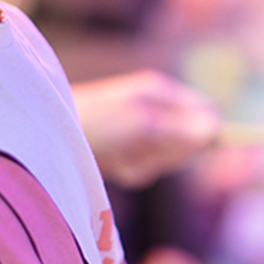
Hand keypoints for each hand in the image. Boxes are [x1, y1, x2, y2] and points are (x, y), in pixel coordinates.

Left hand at [72, 69, 219, 188]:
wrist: (46, 135)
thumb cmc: (96, 123)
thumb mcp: (143, 124)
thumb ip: (181, 128)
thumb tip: (217, 128)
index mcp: (161, 92)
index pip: (205, 112)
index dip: (208, 133)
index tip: (209, 149)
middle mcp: (154, 110)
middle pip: (189, 142)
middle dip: (169, 153)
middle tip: (144, 148)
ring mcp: (140, 133)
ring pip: (165, 161)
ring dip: (146, 164)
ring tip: (120, 154)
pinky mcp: (125, 152)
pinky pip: (144, 171)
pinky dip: (130, 171)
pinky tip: (111, 163)